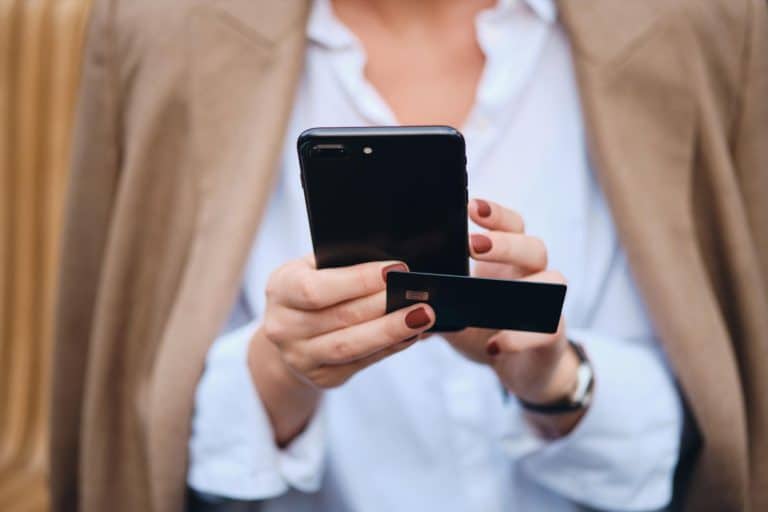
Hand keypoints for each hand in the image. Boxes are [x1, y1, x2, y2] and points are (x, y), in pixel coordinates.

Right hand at [249, 255, 434, 443]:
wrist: (288, 332)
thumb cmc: (310, 288)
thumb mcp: (313, 268)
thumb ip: (342, 264)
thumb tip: (391, 268)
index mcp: (280, 289)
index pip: (318, 288)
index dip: (358, 280)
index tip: (395, 269)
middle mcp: (283, 327)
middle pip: (341, 317)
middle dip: (384, 305)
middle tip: (420, 294)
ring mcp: (301, 357)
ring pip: (352, 346)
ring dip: (392, 331)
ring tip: (423, 316)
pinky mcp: (323, 377)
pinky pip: (362, 362)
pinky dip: (390, 347)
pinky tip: (412, 334)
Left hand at [444, 199, 578, 410]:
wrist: (518, 366)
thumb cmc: (485, 327)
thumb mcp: (455, 308)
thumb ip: (435, 295)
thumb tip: (398, 288)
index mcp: (509, 260)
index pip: (511, 225)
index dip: (495, 214)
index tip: (470, 206)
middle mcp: (533, 275)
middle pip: (533, 247)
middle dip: (505, 243)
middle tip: (473, 245)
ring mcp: (548, 303)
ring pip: (554, 281)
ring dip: (525, 284)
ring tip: (494, 292)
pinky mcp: (553, 335)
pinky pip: (546, 330)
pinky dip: (519, 337)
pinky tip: (495, 343)